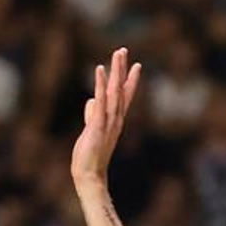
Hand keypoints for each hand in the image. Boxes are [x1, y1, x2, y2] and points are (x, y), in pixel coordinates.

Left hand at [72, 47, 142, 189]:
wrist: (89, 174)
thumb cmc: (90, 155)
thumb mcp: (91, 129)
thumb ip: (92, 114)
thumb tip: (91, 100)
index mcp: (115, 120)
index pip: (124, 97)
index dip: (130, 81)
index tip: (136, 65)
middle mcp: (115, 119)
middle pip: (121, 89)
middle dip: (122, 69)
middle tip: (123, 50)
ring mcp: (108, 121)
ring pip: (114, 92)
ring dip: (116, 72)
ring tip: (117, 54)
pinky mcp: (97, 125)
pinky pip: (100, 101)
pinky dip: (100, 84)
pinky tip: (99, 69)